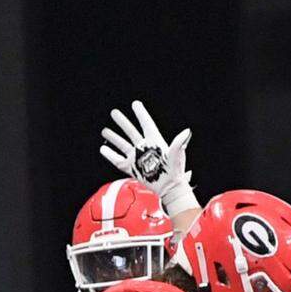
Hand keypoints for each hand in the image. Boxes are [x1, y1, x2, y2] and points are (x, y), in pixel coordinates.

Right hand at [100, 100, 199, 214]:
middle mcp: (145, 148)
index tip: (135, 104)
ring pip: (122, 144)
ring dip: (114, 137)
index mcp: (155, 141)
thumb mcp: (177, 153)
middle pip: (131, 131)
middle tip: (114, 113)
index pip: (146, 124)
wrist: (169, 187)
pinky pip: (118, 160)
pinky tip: (103, 149)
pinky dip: (110, 155)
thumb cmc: (174, 171)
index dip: (141, 113)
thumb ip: (179, 142)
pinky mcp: (132, 168)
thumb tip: (187, 131)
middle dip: (123, 122)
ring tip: (105, 131)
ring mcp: (137, 158)